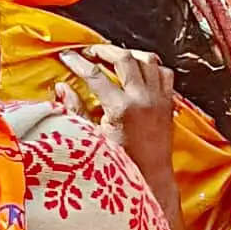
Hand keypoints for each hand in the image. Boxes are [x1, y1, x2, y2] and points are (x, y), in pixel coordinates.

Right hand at [55, 42, 179, 217]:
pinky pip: (164, 73)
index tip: (67, 57)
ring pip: (148, 60)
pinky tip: (139, 70)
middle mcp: (144, 99)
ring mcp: (159, 99)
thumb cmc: (122, 164)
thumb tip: (62, 88)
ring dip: (129, 54)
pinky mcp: (168, 103)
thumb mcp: (93, 138)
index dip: (78, 63)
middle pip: (124, 58)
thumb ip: (76, 110)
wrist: (152, 179)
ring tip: (114, 56)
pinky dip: (151, 66)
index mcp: (122, 108)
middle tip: (90, 53)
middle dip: (103, 50)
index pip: (95, 74)